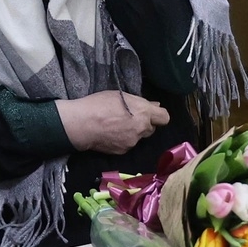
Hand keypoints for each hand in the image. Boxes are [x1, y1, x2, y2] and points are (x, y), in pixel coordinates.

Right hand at [55, 90, 169, 153]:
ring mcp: (133, 142)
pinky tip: (110, 134)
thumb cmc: (100, 103)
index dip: (159, 115)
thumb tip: (154, 106)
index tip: (151, 113)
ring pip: (139, 137)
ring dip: (133, 132)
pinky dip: (123, 140)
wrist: (82, 123)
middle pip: (151, 128)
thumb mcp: (121, 96)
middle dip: (144, 124)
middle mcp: (142, 129)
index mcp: (144, 112)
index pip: (165, 117)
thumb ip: (140, 103)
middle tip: (130, 118)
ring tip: (117, 126)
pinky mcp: (123, 151)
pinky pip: (128, 144)